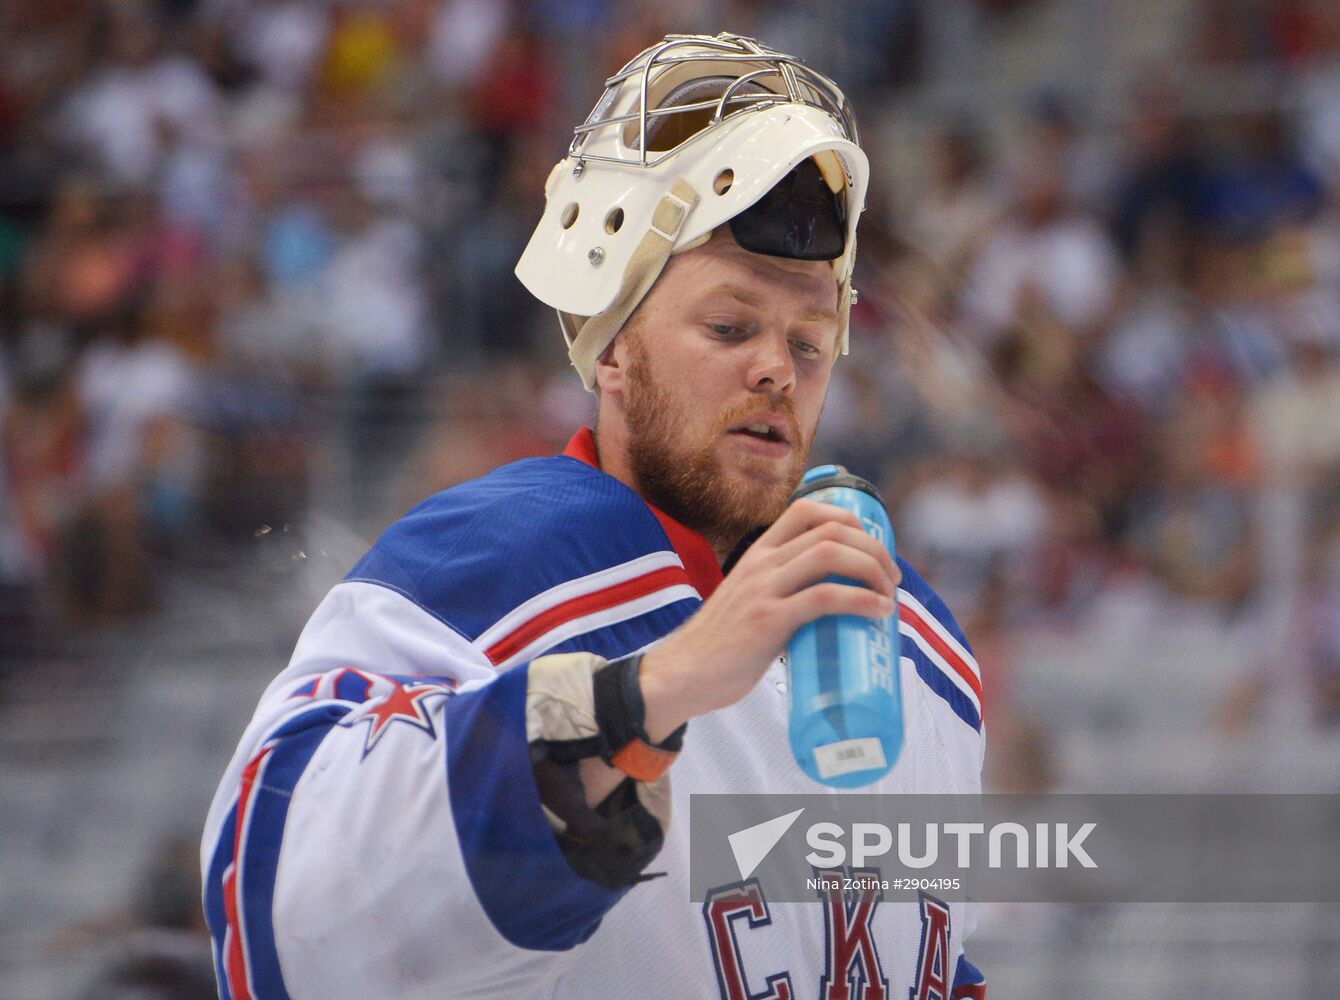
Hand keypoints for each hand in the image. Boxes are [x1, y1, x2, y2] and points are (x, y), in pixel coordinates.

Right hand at [639, 499, 899, 739]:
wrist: (682, 674)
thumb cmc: (719, 647)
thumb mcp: (747, 602)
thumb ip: (778, 597)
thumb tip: (824, 613)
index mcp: (756, 555)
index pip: (806, 511)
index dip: (848, 519)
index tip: (871, 546)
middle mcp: (761, 563)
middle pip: (830, 531)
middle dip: (873, 548)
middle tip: (891, 578)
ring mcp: (763, 589)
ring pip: (830, 555)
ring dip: (872, 569)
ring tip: (888, 594)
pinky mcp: (768, 620)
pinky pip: (823, 597)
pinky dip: (860, 600)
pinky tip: (877, 611)